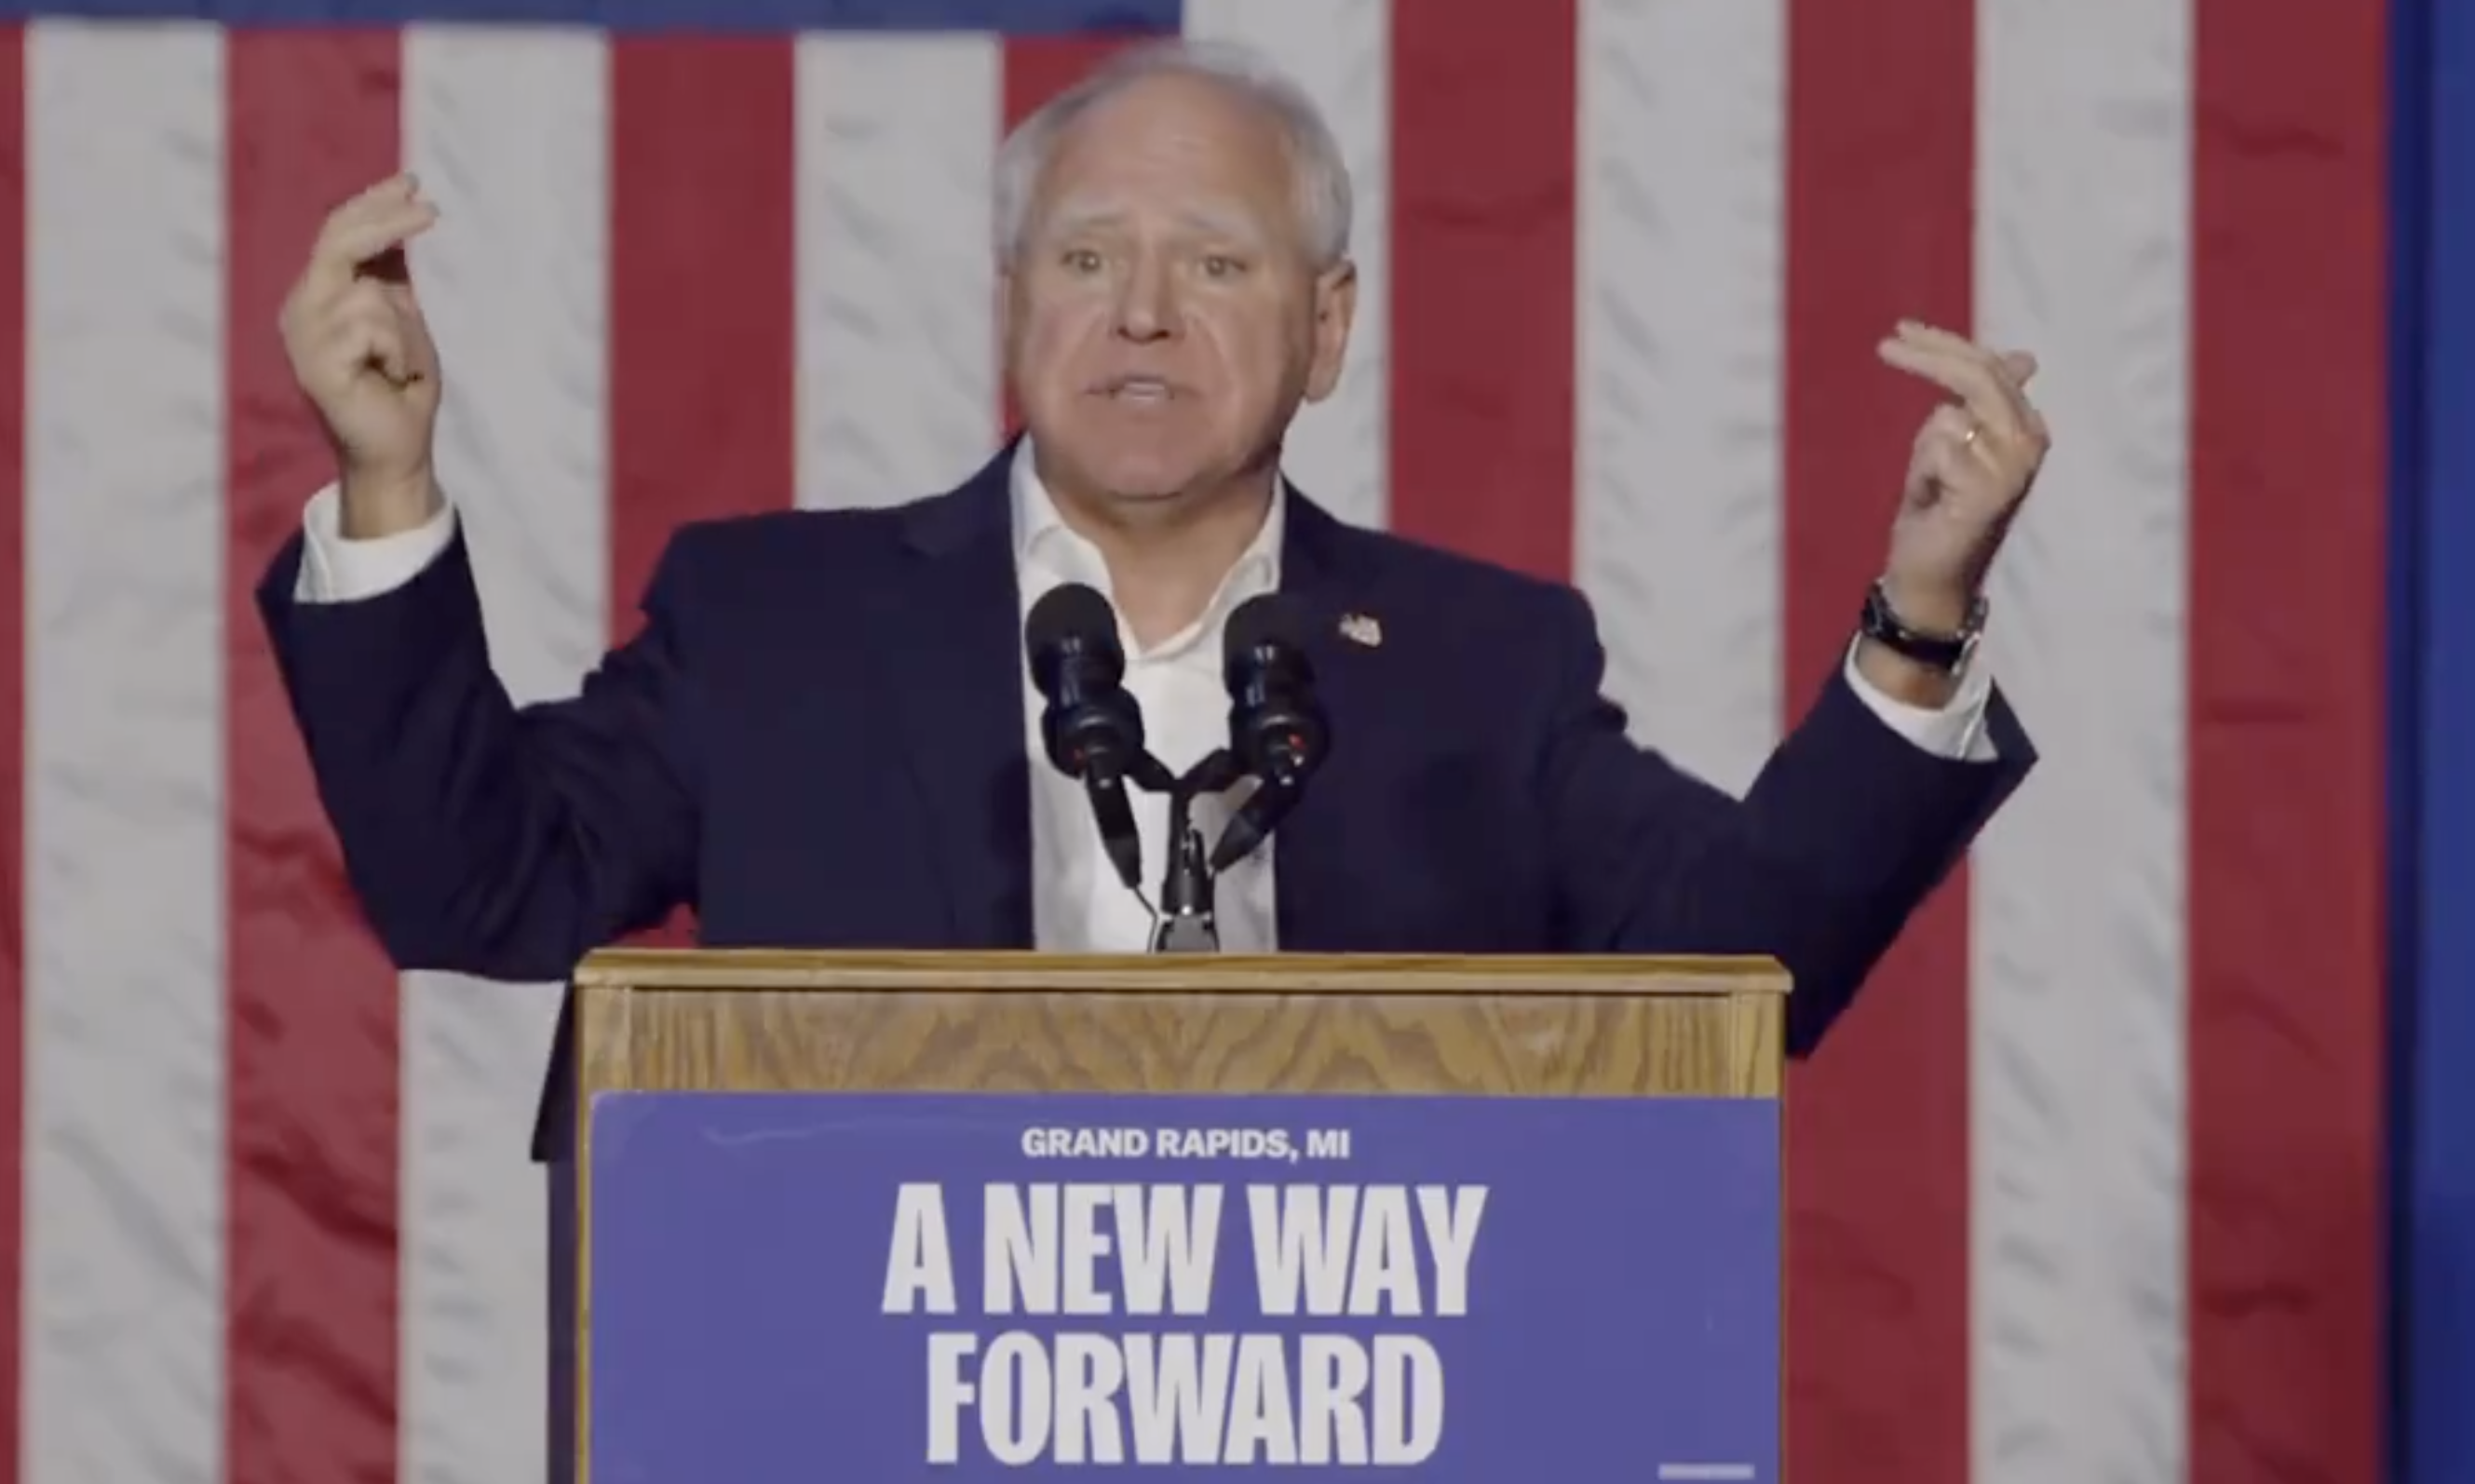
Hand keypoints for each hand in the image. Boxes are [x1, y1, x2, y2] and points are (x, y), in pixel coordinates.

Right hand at [277, 173, 444, 536]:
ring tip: (401, 365)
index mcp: (316, 296)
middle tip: (430, 210)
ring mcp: (302, 338)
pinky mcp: (314, 366)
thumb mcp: (402, 319)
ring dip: (406, 331)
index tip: (411, 182)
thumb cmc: (401, 388)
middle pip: (338, 241)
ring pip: (370, 294)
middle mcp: (300, 310)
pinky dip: (399, 352)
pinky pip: (372, 328)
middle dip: (386, 219)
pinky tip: (392, 377)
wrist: (398, 449)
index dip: (372, 203)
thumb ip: (389, 275)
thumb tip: (397, 216)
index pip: (337, 233)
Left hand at [1873, 319, 2048, 631]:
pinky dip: (1924, 473)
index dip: (1945, 345)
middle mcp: (2029, 444)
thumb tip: (2026, 357)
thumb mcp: (1957, 440)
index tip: (1903, 330)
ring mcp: (2012, 468)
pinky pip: (1939, 451)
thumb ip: (1979, 400)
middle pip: (1979, 377)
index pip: (1990, 368)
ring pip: (1949, 417)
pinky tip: (1935, 499)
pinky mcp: (1987, 491)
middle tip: (1886, 344)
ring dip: (1924, 448)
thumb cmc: (1939, 505)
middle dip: (1929, 355)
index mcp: (2027, 427)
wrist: (1929, 567)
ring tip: (1933, 482)